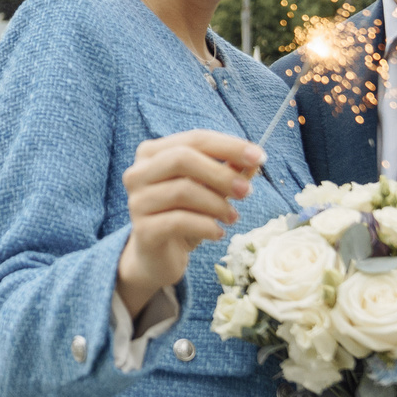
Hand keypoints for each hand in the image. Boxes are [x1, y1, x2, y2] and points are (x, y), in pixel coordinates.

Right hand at [116, 129, 261, 313]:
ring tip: (233, 217)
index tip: (259, 157)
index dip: (229, 146)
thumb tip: (254, 160)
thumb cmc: (185, 215)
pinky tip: (218, 233)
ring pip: (182, 190)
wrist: (159, 257)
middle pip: (182, 159)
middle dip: (221, 174)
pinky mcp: (142, 230)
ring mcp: (137, 201)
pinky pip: (179, 221)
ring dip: (216, 204)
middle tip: (247, 191)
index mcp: (152, 153)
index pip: (195, 139)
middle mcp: (138, 172)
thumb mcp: (209, 189)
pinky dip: (206, 226)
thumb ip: (228, 171)